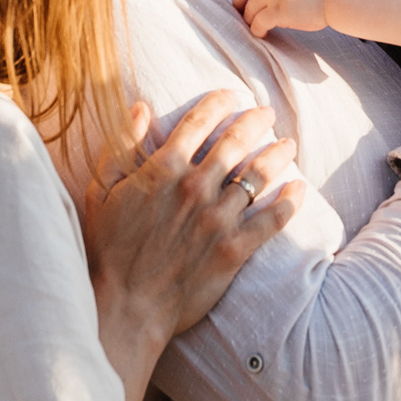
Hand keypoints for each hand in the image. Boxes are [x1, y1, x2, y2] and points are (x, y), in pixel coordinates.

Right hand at [80, 91, 302, 400]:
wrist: (125, 306)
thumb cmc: (107, 251)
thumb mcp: (100, 191)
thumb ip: (120, 146)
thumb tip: (140, 107)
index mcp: (162, 170)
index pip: (198, 122)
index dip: (219, 102)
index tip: (232, 94)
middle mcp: (194, 187)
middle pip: (235, 142)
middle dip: (255, 121)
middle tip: (268, 113)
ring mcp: (216, 219)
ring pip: (257, 175)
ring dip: (277, 155)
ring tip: (289, 145)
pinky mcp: (233, 249)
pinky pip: (271, 219)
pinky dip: (289, 202)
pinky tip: (300, 189)